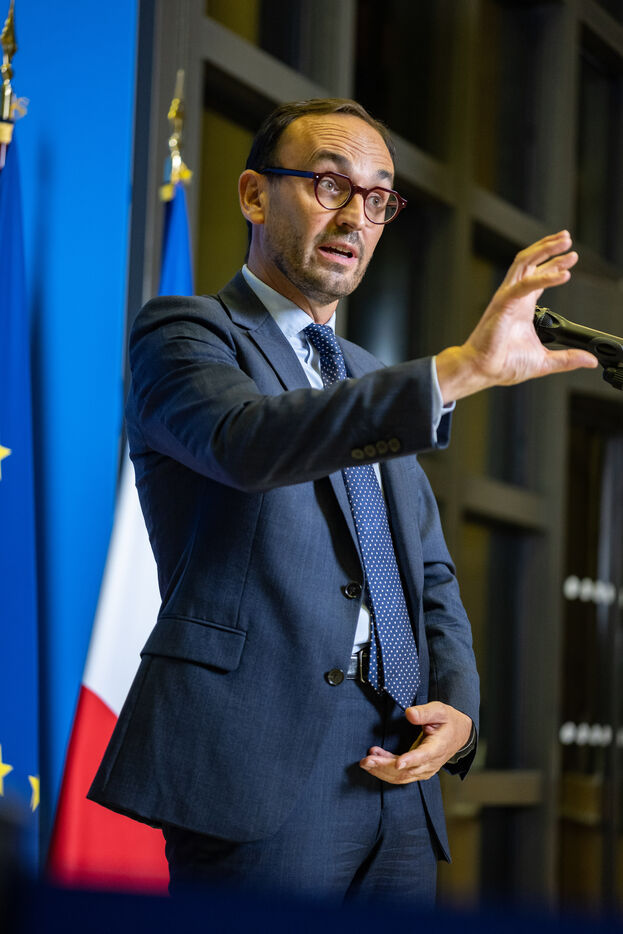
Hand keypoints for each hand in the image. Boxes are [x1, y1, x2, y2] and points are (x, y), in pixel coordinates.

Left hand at [359, 702, 471, 784]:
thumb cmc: (448, 721)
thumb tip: (409, 714)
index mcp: (438, 747)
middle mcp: (431, 763)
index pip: (424, 756)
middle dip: (385, 766)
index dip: (411, 760)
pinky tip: (374, 757)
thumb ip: (424, 712)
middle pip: (407, 770)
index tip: (398, 763)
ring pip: (401, 776)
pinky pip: (400, 774)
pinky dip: (385, 768)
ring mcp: (424, 769)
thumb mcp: (440, 711)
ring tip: (366, 762)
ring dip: (381, 770)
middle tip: (367, 760)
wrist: (459, 734)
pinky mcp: (418, 770)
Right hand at [435, 230, 597, 403]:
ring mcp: (507, 298)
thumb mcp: (544, 361)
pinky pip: (524, 285)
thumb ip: (567, 358)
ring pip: (524, 263)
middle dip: (550, 248)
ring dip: (544, 249)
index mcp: (522, 306)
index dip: (554, 264)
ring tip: (564, 242)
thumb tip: (589, 361)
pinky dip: (544, 277)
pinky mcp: (503, 304)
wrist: (483, 370)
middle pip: (531, 262)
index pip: (538, 276)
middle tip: (567, 239)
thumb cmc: (503, 364)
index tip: (571, 258)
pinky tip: (562, 274)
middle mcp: (514, 297)